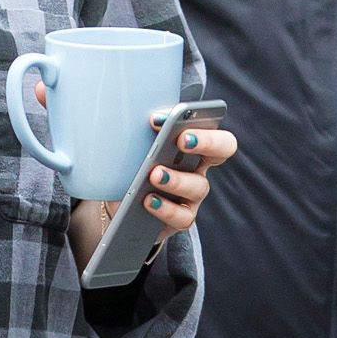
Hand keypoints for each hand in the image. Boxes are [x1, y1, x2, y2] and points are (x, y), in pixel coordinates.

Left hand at [124, 115, 238, 233]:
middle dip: (206, 142)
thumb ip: (146, 129)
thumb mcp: (134, 144)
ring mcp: (192, 195)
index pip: (214, 129)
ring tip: (155, 174)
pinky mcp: (179, 218)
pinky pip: (182, 216)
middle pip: (222, 150)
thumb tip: (152, 119)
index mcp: (192, 143)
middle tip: (181, 140)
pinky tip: (148, 200)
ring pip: (198, 186)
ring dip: (177, 179)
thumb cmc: (129, 165)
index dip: (205, 126)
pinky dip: (165, 208)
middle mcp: (198, 167)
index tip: (182, 127)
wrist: (114, 204)